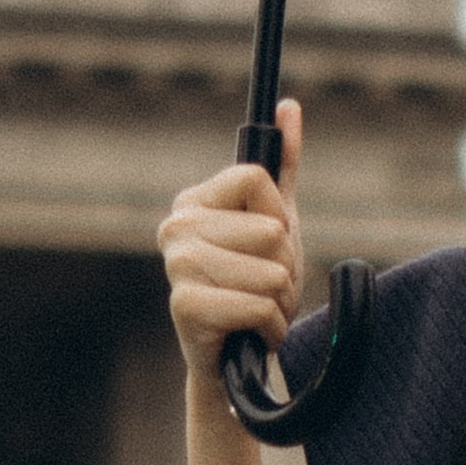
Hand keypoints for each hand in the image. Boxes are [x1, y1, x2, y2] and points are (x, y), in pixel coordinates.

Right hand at [162, 99, 303, 379]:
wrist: (236, 357)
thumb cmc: (253, 284)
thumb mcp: (275, 220)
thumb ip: (281, 164)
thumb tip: (289, 106)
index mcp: (194, 202)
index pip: (256, 178)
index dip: (278, 214)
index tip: (268, 239)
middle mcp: (176, 228)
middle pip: (269, 228)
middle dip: (284, 265)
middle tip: (263, 284)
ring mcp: (176, 267)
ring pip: (269, 272)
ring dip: (279, 300)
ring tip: (257, 309)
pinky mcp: (184, 307)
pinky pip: (258, 306)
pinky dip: (268, 326)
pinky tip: (251, 332)